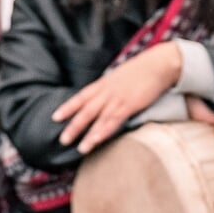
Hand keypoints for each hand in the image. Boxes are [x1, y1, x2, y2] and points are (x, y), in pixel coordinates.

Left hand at [51, 43, 182, 153]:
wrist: (158, 64)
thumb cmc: (141, 70)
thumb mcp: (120, 77)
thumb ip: (110, 88)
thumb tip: (102, 97)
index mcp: (103, 84)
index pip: (81, 96)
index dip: (68, 107)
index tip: (55, 118)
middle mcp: (106, 91)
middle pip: (85, 110)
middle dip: (73, 125)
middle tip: (62, 140)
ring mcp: (117, 98)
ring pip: (98, 118)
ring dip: (87, 134)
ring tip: (79, 148)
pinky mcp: (130, 104)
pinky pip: (114, 120)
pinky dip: (104, 131)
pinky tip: (97, 140)